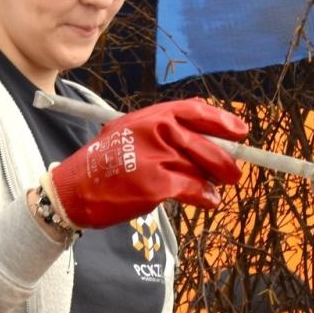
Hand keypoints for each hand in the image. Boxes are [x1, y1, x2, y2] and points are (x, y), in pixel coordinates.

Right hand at [46, 98, 247, 228]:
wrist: (73, 190)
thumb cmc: (102, 165)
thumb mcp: (127, 132)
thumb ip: (160, 131)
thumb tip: (201, 140)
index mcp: (149, 116)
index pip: (194, 110)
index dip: (222, 121)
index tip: (240, 131)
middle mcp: (155, 131)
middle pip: (205, 143)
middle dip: (225, 160)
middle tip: (234, 173)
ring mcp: (157, 157)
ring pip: (201, 168)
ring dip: (213, 182)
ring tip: (215, 191)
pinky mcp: (156, 184)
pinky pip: (194, 189)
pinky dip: (205, 197)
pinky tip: (208, 201)